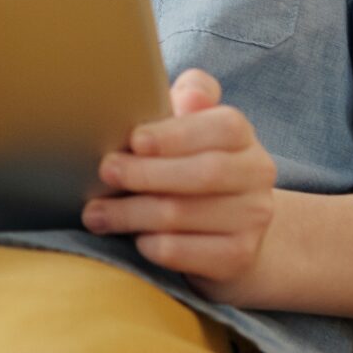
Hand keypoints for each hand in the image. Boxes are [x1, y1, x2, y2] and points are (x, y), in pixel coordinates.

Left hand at [81, 69, 276, 302]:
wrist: (228, 226)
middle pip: (204, 173)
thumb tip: (190, 96)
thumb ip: (190, 98)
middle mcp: (257, 173)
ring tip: (96, 213)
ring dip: (133, 214)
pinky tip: (132, 238)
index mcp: (241, 134)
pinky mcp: (238, 256)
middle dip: (146, 174)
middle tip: (105, 173)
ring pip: (185, 215)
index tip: (135, 141)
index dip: (176, 135)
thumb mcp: (188, 124)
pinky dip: (151, 245)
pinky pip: (184, 252)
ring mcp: (252, 218)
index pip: (221, 127)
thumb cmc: (189, 162)